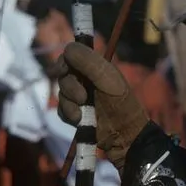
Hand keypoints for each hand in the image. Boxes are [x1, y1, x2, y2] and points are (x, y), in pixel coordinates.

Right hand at [56, 43, 148, 172]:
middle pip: (62, 74)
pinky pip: (61, 110)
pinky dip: (68, 114)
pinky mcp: (75, 113)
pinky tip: (79, 120)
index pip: (70, 55)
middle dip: (69, 87)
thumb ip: (89, 62)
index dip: (63, 61)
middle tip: (83, 97)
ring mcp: (80, 96)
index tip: (62, 70)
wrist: (124, 136)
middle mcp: (86, 79)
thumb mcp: (108, 80)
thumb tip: (67, 49)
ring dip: (69, 104)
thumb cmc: (122, 105)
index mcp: (95, 66)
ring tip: (83, 113)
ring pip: (60, 93)